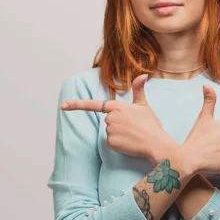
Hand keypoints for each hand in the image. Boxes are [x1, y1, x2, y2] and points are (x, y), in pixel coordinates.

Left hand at [60, 74, 177, 161]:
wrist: (156, 143)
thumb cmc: (151, 125)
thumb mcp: (144, 105)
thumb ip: (139, 90)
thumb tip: (143, 74)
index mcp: (117, 106)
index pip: (93, 104)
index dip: (76, 105)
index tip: (63, 106)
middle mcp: (110, 118)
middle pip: (108, 121)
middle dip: (118, 124)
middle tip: (134, 127)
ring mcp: (109, 130)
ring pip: (109, 132)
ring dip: (119, 134)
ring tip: (133, 135)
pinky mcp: (110, 143)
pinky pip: (110, 143)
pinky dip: (118, 144)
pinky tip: (129, 143)